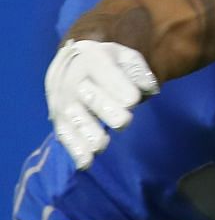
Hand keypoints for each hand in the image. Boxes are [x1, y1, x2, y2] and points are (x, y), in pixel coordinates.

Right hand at [46, 40, 159, 168]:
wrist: (72, 63)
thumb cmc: (110, 63)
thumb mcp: (126, 57)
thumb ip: (139, 71)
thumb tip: (150, 89)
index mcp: (92, 59)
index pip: (105, 72)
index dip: (119, 86)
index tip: (133, 100)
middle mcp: (73, 80)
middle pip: (89, 97)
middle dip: (106, 109)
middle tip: (123, 121)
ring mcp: (63, 101)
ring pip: (75, 118)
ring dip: (87, 133)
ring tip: (101, 145)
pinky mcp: (59, 119)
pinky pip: (65, 134)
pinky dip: (74, 149)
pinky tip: (86, 163)